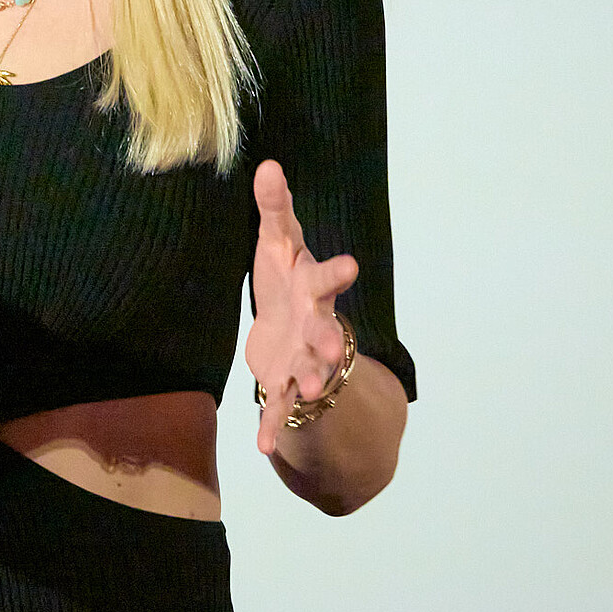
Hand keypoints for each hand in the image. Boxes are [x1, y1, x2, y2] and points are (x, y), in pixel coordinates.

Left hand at [243, 160, 358, 456]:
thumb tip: (267, 163)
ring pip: (309, 373)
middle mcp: (314, 325)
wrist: (295, 335)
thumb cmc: (286, 281)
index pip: (323, 278)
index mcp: (310, 288)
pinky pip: (280, 408)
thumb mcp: (277, 243)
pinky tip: (262, 448)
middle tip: (332, 345)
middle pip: (324, 331)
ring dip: (309, 381)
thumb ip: (273, 208)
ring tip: (309, 391)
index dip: (335, 273)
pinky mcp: (285, 386)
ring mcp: (303, 359)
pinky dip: (271, 427)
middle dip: (328, 338)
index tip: (350, 265)